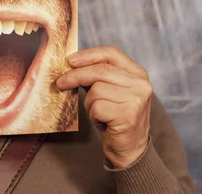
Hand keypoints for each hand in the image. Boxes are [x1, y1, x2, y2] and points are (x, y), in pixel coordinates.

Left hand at [56, 46, 152, 168]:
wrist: (130, 148)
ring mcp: (136, 99)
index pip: (111, 53)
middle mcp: (141, 84)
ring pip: (96, 90)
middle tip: (60, 82)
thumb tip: (70, 64)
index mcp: (137, 73)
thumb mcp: (109, 90)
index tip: (70, 60)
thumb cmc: (114, 116)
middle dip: (75, 75)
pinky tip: (102, 121)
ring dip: (89, 103)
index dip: (88, 55)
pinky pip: (96, 107)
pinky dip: (93, 115)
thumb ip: (96, 75)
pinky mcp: (128, 115)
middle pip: (100, 70)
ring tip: (98, 112)